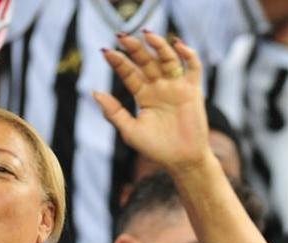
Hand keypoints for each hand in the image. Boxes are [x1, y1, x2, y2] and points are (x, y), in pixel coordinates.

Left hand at [94, 31, 210, 173]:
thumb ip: (113, 112)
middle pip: (146, 61)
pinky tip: (178, 45)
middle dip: (135, 48)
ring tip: (148, 35)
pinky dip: (188, 54)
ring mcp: (176, 87)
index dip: (118, 62)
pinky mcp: (193, 90)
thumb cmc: (156, 148)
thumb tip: (94, 93)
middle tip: (122, 36)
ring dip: (159, 45)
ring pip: (167, 59)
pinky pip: (192, 67)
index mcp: (143, 94)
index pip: (128, 72)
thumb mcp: (130, 131)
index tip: (106, 52)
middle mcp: (159, 87)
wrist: (182, 161)